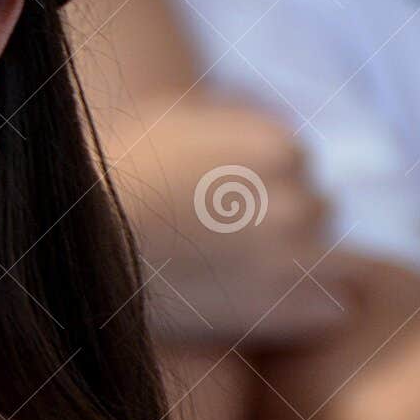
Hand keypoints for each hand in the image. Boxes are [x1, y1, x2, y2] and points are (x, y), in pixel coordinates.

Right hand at [107, 94, 352, 344]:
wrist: (84, 250)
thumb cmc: (114, 176)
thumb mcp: (166, 114)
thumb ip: (227, 110)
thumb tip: (259, 106)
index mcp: (276, 145)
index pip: (296, 160)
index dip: (261, 180)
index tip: (226, 199)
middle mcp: (298, 198)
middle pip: (316, 208)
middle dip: (282, 220)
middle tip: (230, 239)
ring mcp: (297, 260)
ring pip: (335, 260)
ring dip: (303, 265)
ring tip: (249, 276)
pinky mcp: (288, 313)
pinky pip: (333, 309)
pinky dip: (310, 309)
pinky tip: (266, 305)